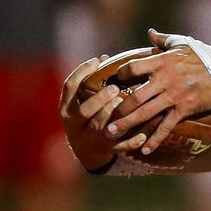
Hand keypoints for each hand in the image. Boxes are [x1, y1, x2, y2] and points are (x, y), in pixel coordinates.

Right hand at [59, 56, 148, 171]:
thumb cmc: (87, 119)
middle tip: (114, 87)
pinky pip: (119, 146)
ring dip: (112, 115)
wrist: (86, 153)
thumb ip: (90, 83)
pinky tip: (143, 135)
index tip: (96, 60)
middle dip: (99, 99)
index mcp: (67, 109)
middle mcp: (74, 125)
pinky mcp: (104, 151)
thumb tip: (105, 57)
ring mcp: (89, 139)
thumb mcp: (81, 103)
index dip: (81, 72)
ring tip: (124, 103)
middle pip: (84, 111)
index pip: (69, 87)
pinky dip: (131, 142)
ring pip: (99, 127)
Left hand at [109, 29, 210, 154]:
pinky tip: (144, 150)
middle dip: (117, 109)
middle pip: (134, 96)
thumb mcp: (183, 43)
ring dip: (127, 124)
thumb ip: (163, 39)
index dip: (119, 76)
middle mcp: (165, 80)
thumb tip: (150, 33)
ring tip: (112, 132)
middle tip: (103, 117)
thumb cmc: (205, 56)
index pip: (132, 68)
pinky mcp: (184, 109)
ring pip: (145, 113)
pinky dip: (154, 140)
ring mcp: (174, 96)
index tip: (111, 83)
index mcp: (162, 62)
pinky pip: (166, 127)